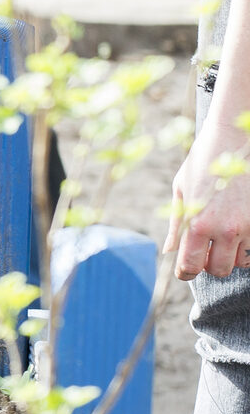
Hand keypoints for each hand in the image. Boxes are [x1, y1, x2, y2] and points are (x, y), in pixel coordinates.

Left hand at [165, 116, 249, 279]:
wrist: (234, 141)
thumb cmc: (202, 163)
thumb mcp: (182, 190)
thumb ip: (177, 224)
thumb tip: (170, 251)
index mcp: (197, 223)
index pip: (190, 266)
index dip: (186, 272)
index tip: (186, 269)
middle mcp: (224, 229)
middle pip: (218, 270)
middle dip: (209, 264)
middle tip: (205, 250)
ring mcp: (247, 227)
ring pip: (240, 262)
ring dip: (229, 255)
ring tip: (222, 237)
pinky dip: (246, 247)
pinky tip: (237, 232)